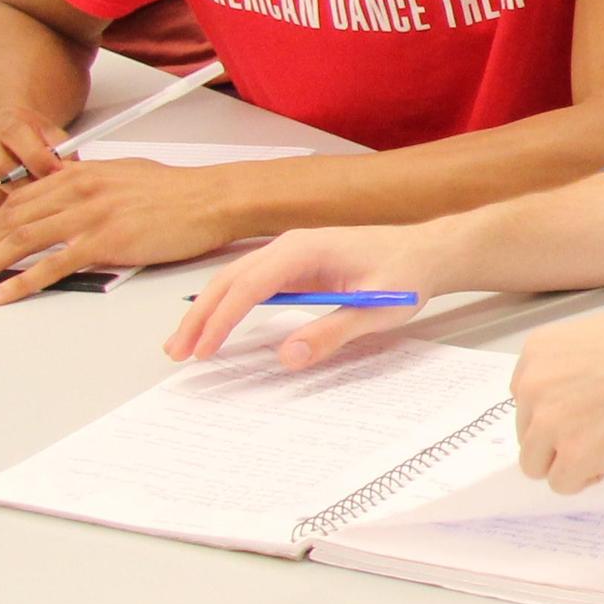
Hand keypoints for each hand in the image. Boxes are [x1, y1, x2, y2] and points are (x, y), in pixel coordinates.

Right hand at [0, 110, 70, 222]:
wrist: (4, 139)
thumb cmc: (33, 142)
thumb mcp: (52, 136)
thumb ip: (62, 149)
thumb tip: (70, 171)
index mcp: (3, 121)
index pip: (15, 134)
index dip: (37, 156)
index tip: (56, 172)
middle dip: (27, 187)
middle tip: (46, 197)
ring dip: (14, 207)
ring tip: (34, 208)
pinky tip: (16, 218)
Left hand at [0, 158, 241, 304]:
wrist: (212, 198)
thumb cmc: (177, 192)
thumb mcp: (123, 176)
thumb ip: (88, 186)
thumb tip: (67, 197)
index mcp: (76, 175)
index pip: (15, 203)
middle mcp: (75, 190)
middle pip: (7, 222)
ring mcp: (88, 215)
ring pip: (19, 242)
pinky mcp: (104, 240)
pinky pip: (50, 265)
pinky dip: (19, 283)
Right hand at [166, 225, 448, 365]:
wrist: (427, 251)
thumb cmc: (407, 274)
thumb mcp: (375, 309)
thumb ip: (332, 333)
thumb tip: (287, 358)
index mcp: (306, 249)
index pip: (249, 286)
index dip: (221, 320)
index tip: (203, 351)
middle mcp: (291, 245)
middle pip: (230, 280)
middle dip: (200, 317)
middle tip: (176, 353)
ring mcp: (290, 252)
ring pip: (235, 279)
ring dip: (207, 311)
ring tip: (184, 345)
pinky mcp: (295, 264)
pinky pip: (251, 283)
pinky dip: (227, 304)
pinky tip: (215, 325)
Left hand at [508, 305, 603, 491]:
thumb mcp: (602, 338)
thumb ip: (571, 366)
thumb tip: (566, 399)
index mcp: (539, 352)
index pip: (525, 397)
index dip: (556, 410)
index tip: (585, 412)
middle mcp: (534, 385)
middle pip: (527, 432)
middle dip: (560, 438)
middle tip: (602, 430)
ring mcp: (550, 422)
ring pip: (536, 464)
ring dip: (567, 462)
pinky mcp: (574, 455)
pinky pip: (562, 483)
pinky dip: (585, 479)